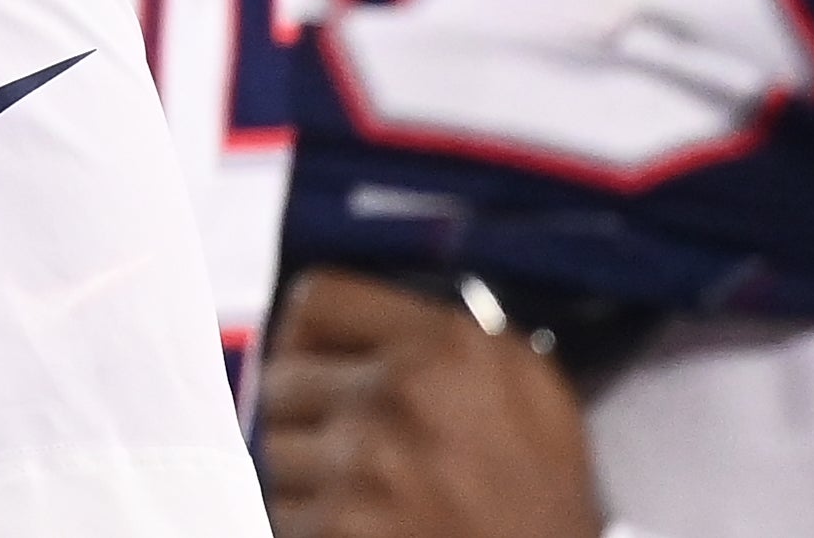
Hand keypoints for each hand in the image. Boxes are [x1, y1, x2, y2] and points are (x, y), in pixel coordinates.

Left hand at [259, 267, 601, 537]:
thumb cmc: (540, 511)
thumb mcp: (530, 396)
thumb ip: (442, 344)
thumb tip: (352, 325)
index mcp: (455, 346)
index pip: (318, 300)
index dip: (307, 337)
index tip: (318, 365)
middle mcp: (407, 391)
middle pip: (281, 376)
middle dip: (307, 416)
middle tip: (357, 452)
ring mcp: (369, 460)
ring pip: (273, 447)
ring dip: (308, 475)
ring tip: (370, 498)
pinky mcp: (339, 523)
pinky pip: (283, 509)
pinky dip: (314, 525)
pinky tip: (370, 531)